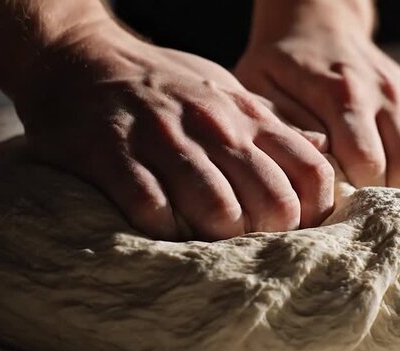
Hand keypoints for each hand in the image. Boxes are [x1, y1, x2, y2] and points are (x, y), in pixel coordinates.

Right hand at [16, 20, 333, 240]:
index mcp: (244, 115)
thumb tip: (321, 149)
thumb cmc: (159, 83)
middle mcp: (212, 126)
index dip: (311, 212)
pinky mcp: (113, 154)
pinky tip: (160, 227)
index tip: (291, 230)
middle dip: (264, 235)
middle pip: (271, 201)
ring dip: (214, 238)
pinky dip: (162, 230)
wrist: (78, 58)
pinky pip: (152, 209)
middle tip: (243, 243)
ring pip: (217, 209)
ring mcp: (162, 138)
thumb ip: (270, 123)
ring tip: (201, 240)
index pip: (311, 171)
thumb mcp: (224, 91)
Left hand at [235, 0, 399, 195]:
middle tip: (365, 206)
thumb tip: (321, 161)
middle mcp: (388, 96)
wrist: (317, 24)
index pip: (368, 164)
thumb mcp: (261, 86)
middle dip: (390, 200)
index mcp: (344, 96)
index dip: (355, 194)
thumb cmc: (282, 64)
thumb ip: (286, 125)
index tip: (335, 203)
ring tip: (396, 200)